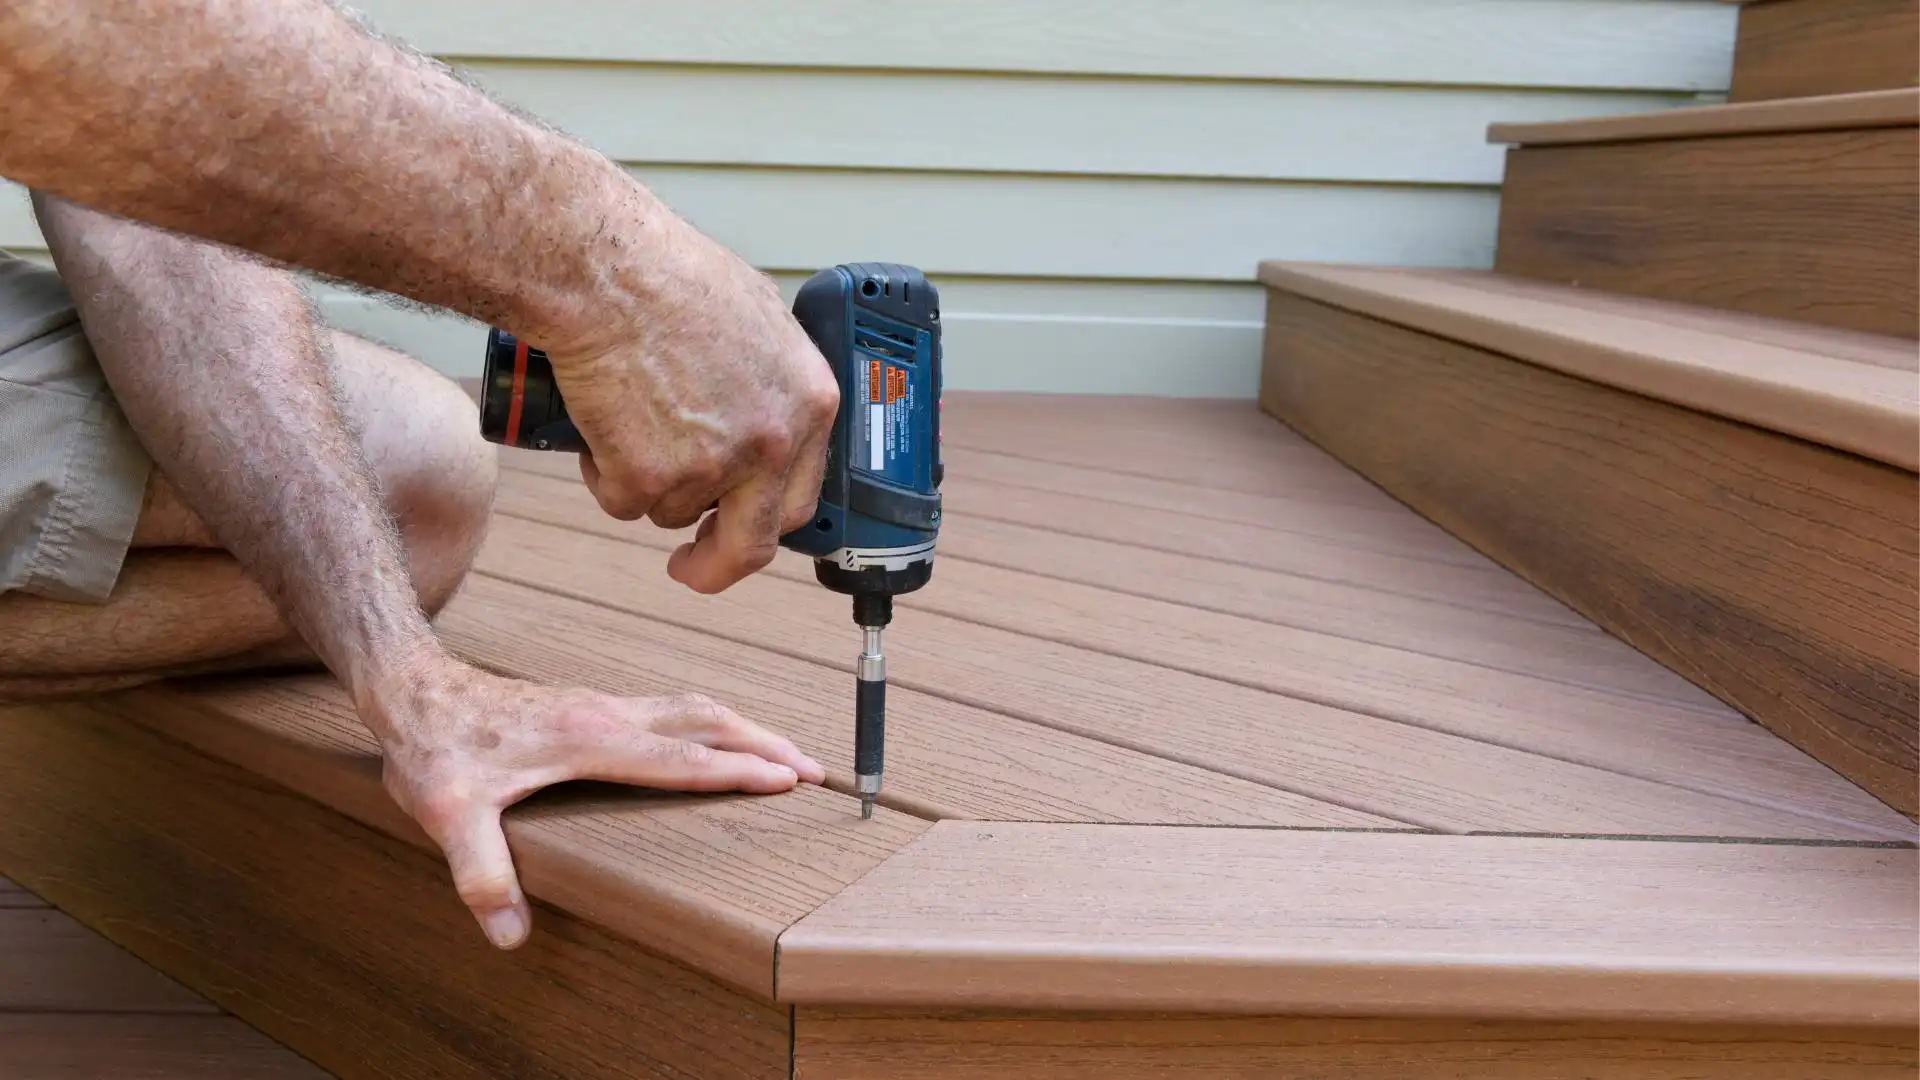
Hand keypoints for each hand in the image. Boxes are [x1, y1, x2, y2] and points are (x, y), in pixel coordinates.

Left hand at [365, 657, 825, 949]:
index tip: (787, 780)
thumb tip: (509, 933)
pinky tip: (718, 741)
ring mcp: (605, 704)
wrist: (414, 690)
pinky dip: (714, 725)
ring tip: (786, 754)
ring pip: (695, 708)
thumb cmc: (433, 747)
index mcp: (589, 737)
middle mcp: (608, 713)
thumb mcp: (446, 814)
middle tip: (815, 770)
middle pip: (707, 721)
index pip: (680, 758)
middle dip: (765, 744)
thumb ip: (480, 873)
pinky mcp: (596, 705)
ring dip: (746, 728)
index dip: (735, 771)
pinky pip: (674, 709)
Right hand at [545, 217, 838, 594]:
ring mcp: (713, 467)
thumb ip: (768, 385)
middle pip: (752, 543)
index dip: (765, 519)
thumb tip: (757, 414)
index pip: (801, 495)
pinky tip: (600, 417)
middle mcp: (771, 443)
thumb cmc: (669, 277)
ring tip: (625, 410)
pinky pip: (621, 501)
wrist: (607, 271)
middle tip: (689, 564)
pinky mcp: (650, 479)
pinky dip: (603, 473)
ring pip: (672, 511)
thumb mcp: (757, 322)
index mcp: (808, 404)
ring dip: (645, 482)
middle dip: (717, 564)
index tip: (740, 531)